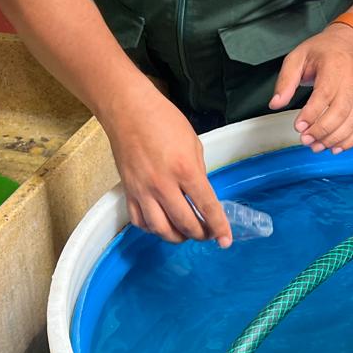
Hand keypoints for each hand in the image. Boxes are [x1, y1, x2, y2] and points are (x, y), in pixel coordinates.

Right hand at [98, 84, 231, 246]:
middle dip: (200, 234)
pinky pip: (140, 221)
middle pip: (185, 223)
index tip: (225, 241)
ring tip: (186, 233)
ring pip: (160, 229)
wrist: (128, 110)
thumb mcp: (193, 143)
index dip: (219, 226)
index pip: (206, 206)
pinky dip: (153, 229)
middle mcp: (163, 185)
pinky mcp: (128, 191)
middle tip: (208, 233)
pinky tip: (162, 224)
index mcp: (185, 169)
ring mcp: (142, 190)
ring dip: (177, 237)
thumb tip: (199, 194)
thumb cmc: (164, 120)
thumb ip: (197, 171)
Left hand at [270, 24, 352, 153]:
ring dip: (335, 138)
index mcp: (334, 66)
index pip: (325, 94)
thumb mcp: (297, 56)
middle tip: (305, 140)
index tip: (298, 127)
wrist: (349, 41)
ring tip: (317, 147)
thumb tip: (275, 104)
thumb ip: (285, 81)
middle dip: (322, 130)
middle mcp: (351, 80)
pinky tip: (337, 147)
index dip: (312, 114)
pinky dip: (352, 139)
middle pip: (341, 111)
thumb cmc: (322, 49)